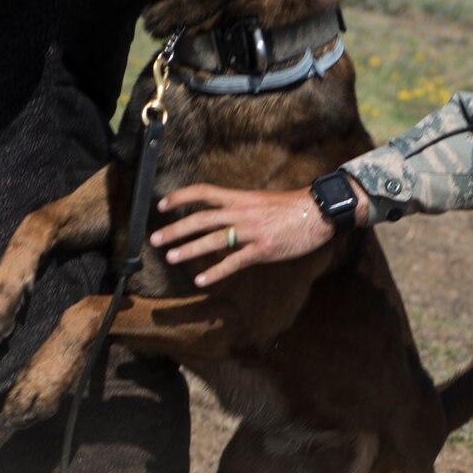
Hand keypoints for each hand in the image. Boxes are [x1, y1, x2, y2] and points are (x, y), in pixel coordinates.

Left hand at [150, 184, 340, 286]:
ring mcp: (251, 231)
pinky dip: (215, 272)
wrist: (317, 212)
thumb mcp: (260, 202)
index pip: (203, 192)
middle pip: (201, 219)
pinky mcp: (262, 250)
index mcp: (240, 197)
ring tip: (170, 258)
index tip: (161, 205)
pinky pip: (234, 262)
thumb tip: (219, 223)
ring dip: (188, 249)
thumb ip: (238, 210)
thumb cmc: (290, 208)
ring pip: (212, 240)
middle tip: (155, 239)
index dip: (180, 198)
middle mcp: (241, 212)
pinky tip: (200, 280)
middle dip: (175, 229)